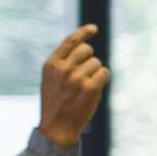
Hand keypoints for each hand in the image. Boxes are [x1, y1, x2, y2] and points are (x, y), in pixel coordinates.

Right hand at [38, 24, 107, 145]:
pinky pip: (105, 72)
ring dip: (95, 73)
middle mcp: (63, 69)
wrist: (57, 127)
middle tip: (84, 74)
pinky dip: (103, 79)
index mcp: (51, 65)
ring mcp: (77, 78)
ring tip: (84, 88)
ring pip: (97, 63)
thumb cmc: (56, 102)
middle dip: (89, 59)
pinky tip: (93, 90)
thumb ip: (63, 63)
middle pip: (87, 50)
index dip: (84, 32)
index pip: (70, 41)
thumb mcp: (51, 79)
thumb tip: (83, 46)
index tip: (94, 28)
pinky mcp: (90, 87)